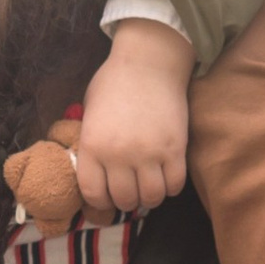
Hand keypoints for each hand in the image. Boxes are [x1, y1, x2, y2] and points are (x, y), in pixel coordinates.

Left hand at [76, 17, 193, 215]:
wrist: (149, 62)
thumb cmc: (114, 83)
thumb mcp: (89, 113)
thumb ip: (91, 143)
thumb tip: (96, 171)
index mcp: (93, 146)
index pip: (93, 193)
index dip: (100, 201)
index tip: (106, 196)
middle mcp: (119, 155)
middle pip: (123, 199)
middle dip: (126, 200)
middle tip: (130, 191)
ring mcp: (149, 153)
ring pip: (151, 197)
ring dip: (149, 197)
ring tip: (148, 186)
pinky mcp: (175, 149)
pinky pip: (175, 185)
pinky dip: (170, 187)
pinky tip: (166, 176)